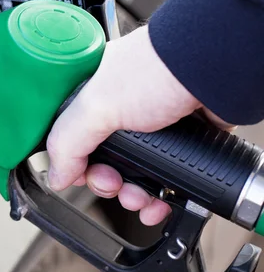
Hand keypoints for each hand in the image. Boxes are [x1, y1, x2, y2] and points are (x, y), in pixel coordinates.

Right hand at [46, 25, 233, 225]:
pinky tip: (159, 202)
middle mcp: (121, 108)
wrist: (216, 69)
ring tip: (141, 197)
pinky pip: (164, 177)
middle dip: (106, 181)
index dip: (74, 161)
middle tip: (114, 184)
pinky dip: (160, 195)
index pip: (71, 137)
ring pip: (133, 172)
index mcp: (94, 95)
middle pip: (101, 159)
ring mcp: (152, 124)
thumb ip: (67, 142)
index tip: (83, 174)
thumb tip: (56, 175)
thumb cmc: (158, 69)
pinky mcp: (182, 138)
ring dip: (133, 194)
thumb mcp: (97, 105)